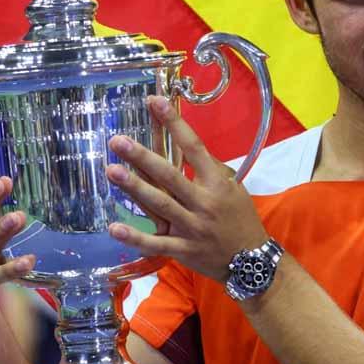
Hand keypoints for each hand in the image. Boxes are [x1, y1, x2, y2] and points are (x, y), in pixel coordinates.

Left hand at [105, 96, 268, 282]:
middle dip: (143, 157)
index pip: (194, 147)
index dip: (174, 124)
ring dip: (134, 188)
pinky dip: (134, 237)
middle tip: (118, 141)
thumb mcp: (234, 188)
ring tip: (111, 171)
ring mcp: (191, 227)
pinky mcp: (182, 250)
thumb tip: (184, 146)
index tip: (155, 102)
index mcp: (216, 183)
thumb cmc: (240, 218)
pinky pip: (155, 244)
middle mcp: (203, 202)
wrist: (251, 261)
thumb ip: (210, 169)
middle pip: (169, 176)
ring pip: (159, 205)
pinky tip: (113, 227)